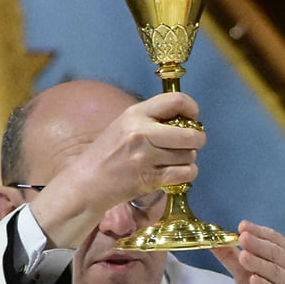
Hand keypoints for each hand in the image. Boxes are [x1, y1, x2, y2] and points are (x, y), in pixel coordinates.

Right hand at [27, 93, 201, 250]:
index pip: (176, 100)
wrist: (87, 182)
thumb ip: (151, 119)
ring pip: (189, 155)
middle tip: (191, 143)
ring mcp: (146, 157)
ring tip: (175, 160)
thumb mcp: (124, 125)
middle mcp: (142, 132)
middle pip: (189, 134)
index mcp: (135, 113)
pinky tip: (177, 173)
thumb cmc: (107, 153)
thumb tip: (186, 119)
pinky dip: (187, 174)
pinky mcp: (150, 178)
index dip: (192, 108)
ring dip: (188, 159)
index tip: (192, 119)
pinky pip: (185, 173)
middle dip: (197, 139)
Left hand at [212, 221, 284, 283]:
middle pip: (276, 254)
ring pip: (277, 273)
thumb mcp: (248, 279)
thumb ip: (233, 260)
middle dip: (258, 244)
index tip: (242, 226)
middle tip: (242, 237)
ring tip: (244, 257)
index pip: (275, 239)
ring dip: (260, 264)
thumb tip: (215, 242)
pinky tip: (254, 280)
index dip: (259, 231)